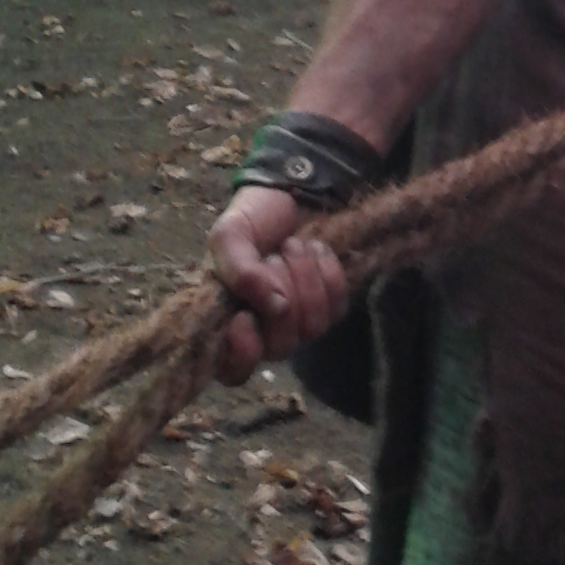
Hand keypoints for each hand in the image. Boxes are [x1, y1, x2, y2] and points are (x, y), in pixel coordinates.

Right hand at [206, 185, 349, 384]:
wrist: (290, 194)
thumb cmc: (252, 219)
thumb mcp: (229, 236)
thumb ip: (238, 271)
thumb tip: (274, 307)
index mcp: (228, 321)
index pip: (233, 370)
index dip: (242, 352)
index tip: (243, 315)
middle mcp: (264, 331)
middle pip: (280, 348)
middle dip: (280, 295)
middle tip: (272, 257)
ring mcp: (299, 322)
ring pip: (312, 328)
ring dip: (303, 278)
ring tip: (292, 245)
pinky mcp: (329, 306)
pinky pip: (337, 308)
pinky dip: (327, 272)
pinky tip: (316, 249)